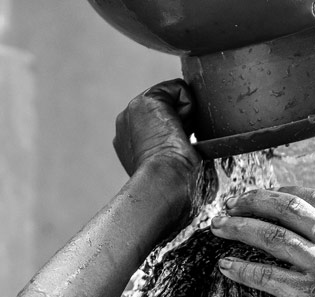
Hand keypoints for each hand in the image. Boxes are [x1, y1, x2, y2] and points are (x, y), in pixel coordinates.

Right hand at [112, 80, 209, 232]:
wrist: (163, 186)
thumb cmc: (170, 190)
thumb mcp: (166, 171)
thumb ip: (169, 155)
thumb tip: (187, 153)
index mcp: (127, 142)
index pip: (159, 124)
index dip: (174, 133)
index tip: (173, 153)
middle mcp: (126, 123)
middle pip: (166, 109)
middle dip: (179, 123)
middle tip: (175, 147)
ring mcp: (133, 110)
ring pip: (173, 99)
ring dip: (183, 118)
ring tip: (176, 139)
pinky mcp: (147, 100)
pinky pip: (179, 89)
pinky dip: (188, 106)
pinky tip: (179, 129)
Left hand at [210, 187, 314, 296]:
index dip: (287, 191)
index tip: (267, 192)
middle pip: (289, 209)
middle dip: (255, 201)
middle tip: (232, 203)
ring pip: (273, 236)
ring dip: (240, 228)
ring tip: (217, 226)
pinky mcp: (307, 295)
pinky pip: (268, 276)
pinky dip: (244, 269)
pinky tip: (225, 266)